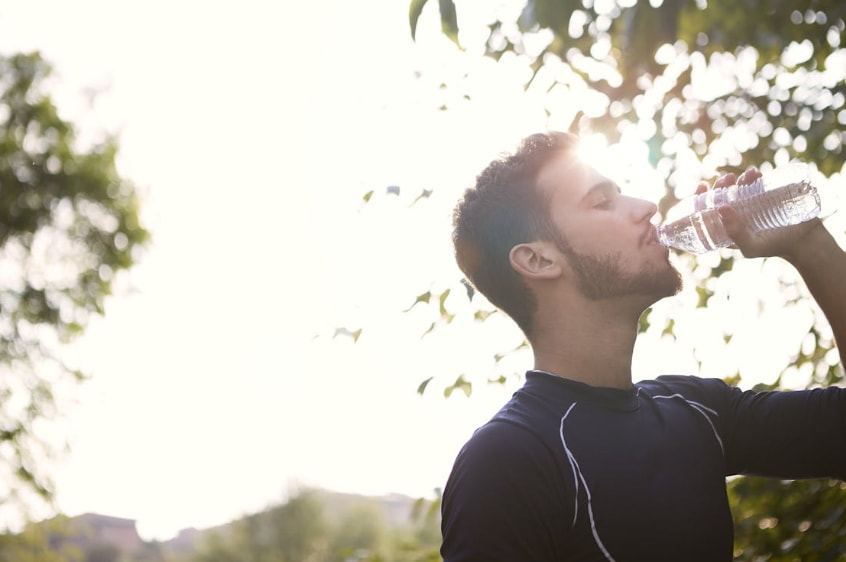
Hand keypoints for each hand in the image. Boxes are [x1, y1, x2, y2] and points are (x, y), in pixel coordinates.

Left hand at [695, 167, 822, 259]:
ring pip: (735, 188)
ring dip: (736, 179)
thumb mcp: (751, 247)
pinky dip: (752, 177)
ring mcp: (750, 206)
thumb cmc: (774, 247)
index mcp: (725, 229)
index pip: (705, 213)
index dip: (699, 199)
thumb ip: (735, 233)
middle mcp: (735, 216)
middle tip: (727, 178)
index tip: (702, 186)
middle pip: (719, 197)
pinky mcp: (765, 198)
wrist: (804, 241)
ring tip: (745, 176)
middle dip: (719, 185)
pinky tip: (754, 173)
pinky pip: (754, 184)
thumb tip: (720, 208)